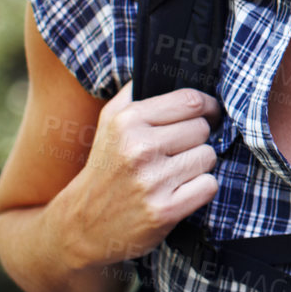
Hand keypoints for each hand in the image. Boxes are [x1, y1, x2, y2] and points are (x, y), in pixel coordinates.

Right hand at [59, 84, 223, 268]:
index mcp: (127, 121)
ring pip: (209, 156)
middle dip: (196, 140)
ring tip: (173, 174)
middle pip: (203, 130)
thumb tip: (174, 67)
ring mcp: (152, 181)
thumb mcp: (110, 121)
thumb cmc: (105, 166)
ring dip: (198, 166)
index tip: (207, 116)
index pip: (191, 101)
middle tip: (176, 153)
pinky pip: (209, 186)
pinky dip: (200, 190)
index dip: (206, 108)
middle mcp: (139, 148)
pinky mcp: (164, 210)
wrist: (81, 225)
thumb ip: (138, 91)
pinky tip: (178, 193)